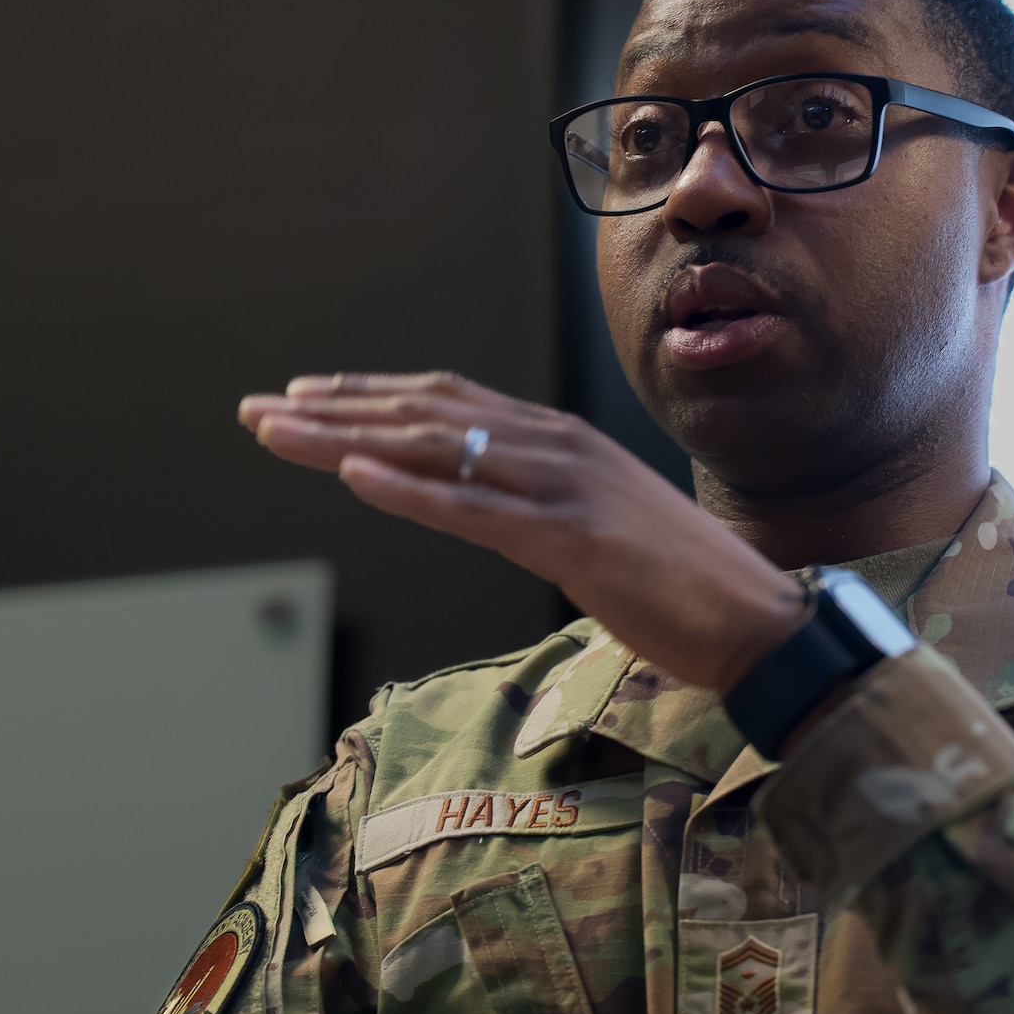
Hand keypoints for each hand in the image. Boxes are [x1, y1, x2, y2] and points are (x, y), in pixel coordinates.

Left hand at [237, 373, 806, 692]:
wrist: (756, 618)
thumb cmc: (681, 585)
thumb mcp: (599, 527)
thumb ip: (542, 505)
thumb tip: (491, 508)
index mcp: (562, 442)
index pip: (448, 401)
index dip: (370, 395)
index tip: (306, 397)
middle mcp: (557, 447)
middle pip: (425, 414)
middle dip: (334, 411)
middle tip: (258, 411)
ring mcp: (564, 487)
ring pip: (436, 450)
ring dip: (347, 439)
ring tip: (277, 433)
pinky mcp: (571, 537)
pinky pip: (473, 509)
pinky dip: (410, 489)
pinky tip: (356, 477)